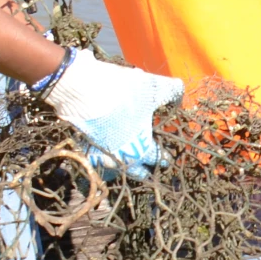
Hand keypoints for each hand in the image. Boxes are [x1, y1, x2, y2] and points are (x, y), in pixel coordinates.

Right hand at [41, 49, 183, 177]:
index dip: (163, 158)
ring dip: (120, 167)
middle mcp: (121, 157)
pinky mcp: (82, 145)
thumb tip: (180, 91)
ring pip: (113, 168)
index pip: (157, 159)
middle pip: (135, 172)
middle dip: (142, 171)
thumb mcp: (152, 87)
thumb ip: (171, 91)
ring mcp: (99, 154)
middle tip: (146, 170)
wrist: (81, 88)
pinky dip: (99, 157)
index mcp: (141, 147)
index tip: (166, 160)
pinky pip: (94, 158)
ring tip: (123, 162)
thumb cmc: (123, 92)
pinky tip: (101, 150)